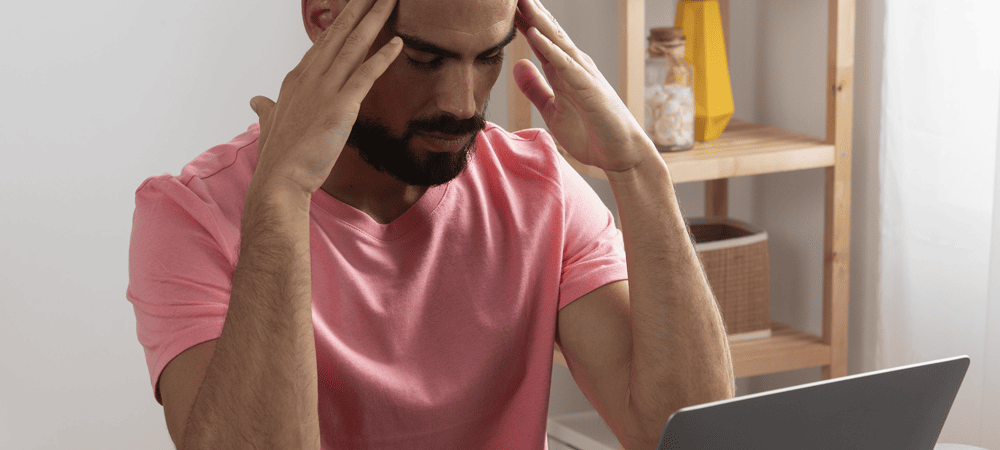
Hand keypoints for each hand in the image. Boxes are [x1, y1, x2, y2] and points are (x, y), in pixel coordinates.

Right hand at [248, 0, 401, 194]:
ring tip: (389, 1)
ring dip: (374, 20)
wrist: (279, 179)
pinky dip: (382, 57)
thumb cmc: (278, 156)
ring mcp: (325, 89)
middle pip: (339, 33)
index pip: (322, 42)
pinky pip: (365, 74)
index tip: (353, 4)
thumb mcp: (270, 123)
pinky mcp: (341, 106)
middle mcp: (310, 77)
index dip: (339, 21)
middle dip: (359, 8)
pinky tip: (398, 43)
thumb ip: (267, 108)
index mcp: (296, 79)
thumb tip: (256, 100)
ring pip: (354, 46)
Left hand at [513, 0, 655, 172]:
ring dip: (538, 20)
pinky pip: (565, 65)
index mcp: (562, 70)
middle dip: (530, 11)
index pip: (539, 39)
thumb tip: (517, 65)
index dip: (521, 21)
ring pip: (556, 41)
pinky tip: (535, 35)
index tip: (504, 6)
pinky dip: (549, 49)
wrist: (619, 153)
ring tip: (522, 1)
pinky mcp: (588, 87)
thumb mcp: (552, 109)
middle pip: (547, 32)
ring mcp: (582, 74)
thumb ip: (535, 88)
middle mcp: (573, 65)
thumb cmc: (590, 132)